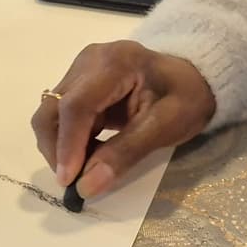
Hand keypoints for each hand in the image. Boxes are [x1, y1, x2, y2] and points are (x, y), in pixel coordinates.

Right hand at [31, 41, 215, 198]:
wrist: (195, 77)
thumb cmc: (187, 98)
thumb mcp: (166, 127)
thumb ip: (125, 154)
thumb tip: (86, 186)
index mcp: (115, 63)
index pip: (77, 104)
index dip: (68, 144)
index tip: (68, 180)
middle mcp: (89, 60)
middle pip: (53, 107)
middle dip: (57, 148)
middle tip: (75, 181)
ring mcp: (81, 69)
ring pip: (51, 112)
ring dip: (60, 146)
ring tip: (87, 167)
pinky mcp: (80, 82)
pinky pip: (62, 115)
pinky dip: (69, 140)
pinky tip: (90, 153)